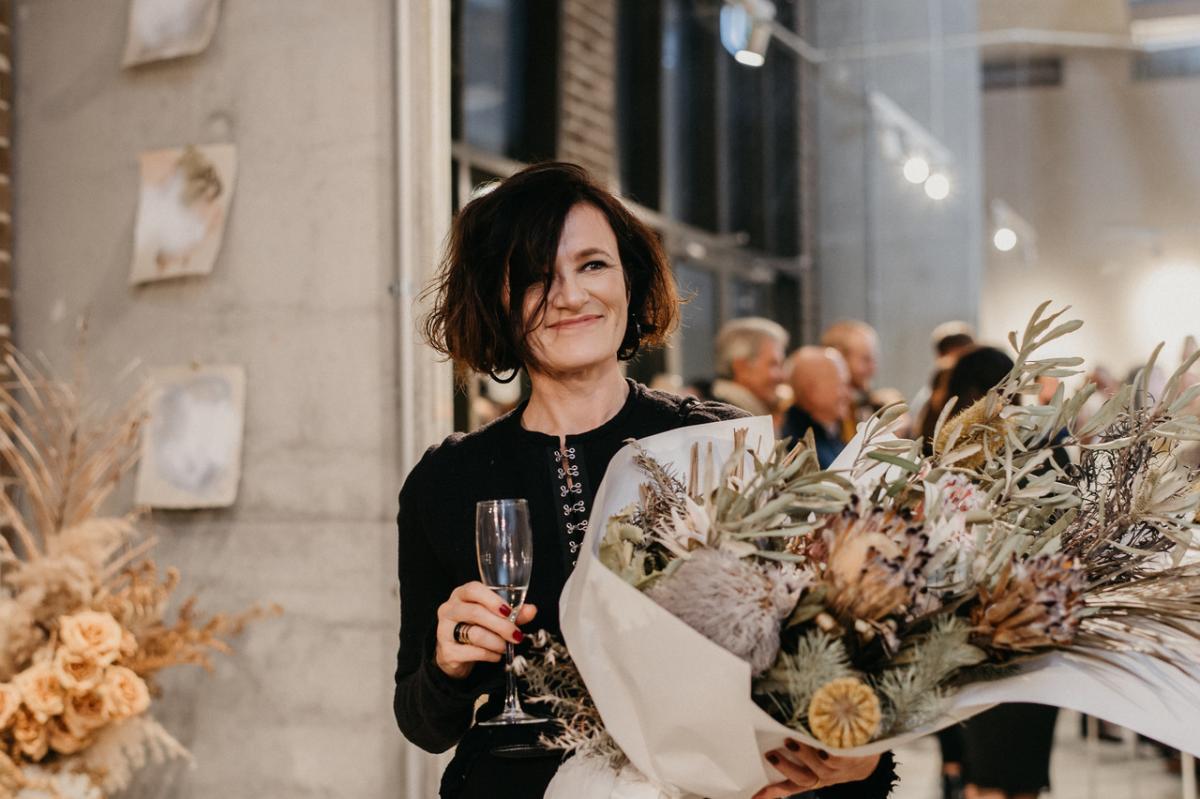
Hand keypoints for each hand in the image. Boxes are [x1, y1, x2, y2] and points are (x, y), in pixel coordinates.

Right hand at [434, 581, 536, 679]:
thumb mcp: (494, 617)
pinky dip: (489, 655)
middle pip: (476, 612)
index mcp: (460, 595)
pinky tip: (495, 656)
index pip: (473, 589)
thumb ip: (513, 613)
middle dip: (501, 625)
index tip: (509, 612)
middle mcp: (449, 609)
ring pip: (475, 633)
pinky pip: (472, 652)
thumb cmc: (475, 628)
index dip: (493, 600)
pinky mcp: (446, 651)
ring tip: (505, 646)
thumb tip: (532, 610)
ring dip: (497, 642)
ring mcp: (444, 630)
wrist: (455, 655)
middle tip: (517, 635)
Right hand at [752, 739, 879, 797]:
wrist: (869, 757)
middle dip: (785, 767)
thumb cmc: (834, 753)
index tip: (753, 796)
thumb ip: (797, 753)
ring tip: (790, 740)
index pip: (789, 787)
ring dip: (804, 755)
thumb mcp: (815, 759)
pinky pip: (839, 756)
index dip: (771, 793)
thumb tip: (774, 738)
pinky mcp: (852, 759)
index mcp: (812, 779)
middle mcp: (823, 777)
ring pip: (820, 767)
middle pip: (803, 779)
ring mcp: (838, 770)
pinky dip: (828, 750)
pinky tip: (820, 742)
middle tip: (770, 755)